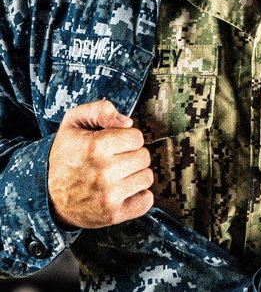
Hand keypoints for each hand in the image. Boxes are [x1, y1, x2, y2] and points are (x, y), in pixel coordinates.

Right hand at [47, 100, 153, 228]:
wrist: (48, 196)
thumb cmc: (66, 156)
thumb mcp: (73, 123)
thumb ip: (99, 110)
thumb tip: (128, 121)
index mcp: (95, 147)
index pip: (137, 137)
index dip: (126, 139)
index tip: (112, 145)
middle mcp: (103, 172)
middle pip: (144, 157)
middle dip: (132, 156)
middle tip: (113, 161)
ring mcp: (108, 196)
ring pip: (147, 177)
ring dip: (135, 176)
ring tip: (116, 177)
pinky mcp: (113, 214)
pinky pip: (146, 201)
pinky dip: (139, 197)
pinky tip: (122, 192)